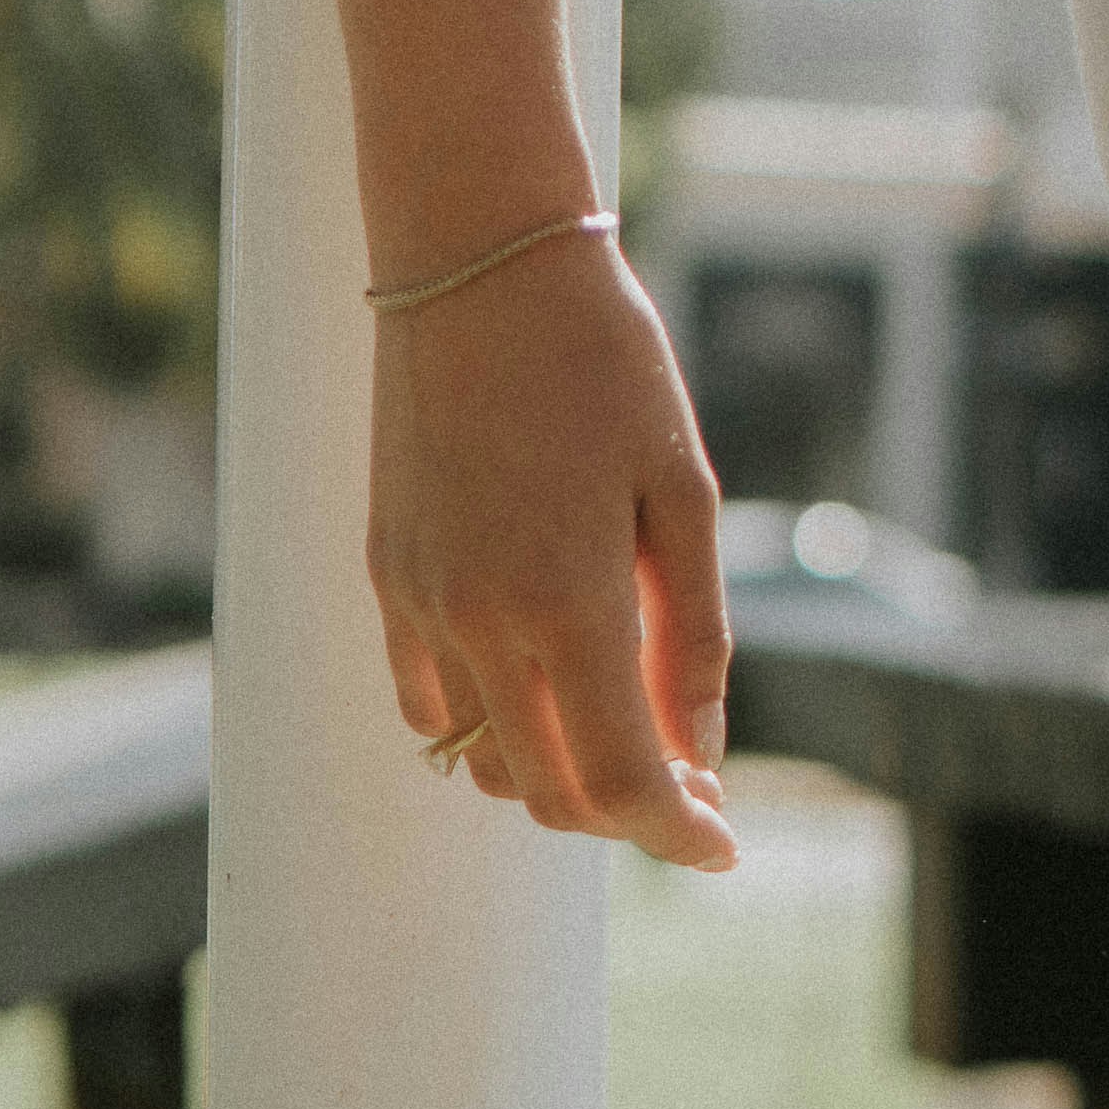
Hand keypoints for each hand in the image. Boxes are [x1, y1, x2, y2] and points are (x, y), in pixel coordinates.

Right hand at [367, 227, 738, 868]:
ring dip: (555, 774)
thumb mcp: (681, 488)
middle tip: (688, 779)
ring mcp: (420, 604)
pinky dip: (482, 726)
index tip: (723, 845)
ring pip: (482, 762)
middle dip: (626, 810)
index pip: (624, 780)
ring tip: (619, 724)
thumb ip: (693, 631)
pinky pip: (425, 704)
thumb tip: (700, 750)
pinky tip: (537, 682)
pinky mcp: (384, 575)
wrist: (477, 262)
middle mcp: (481, 623)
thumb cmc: (603, 360)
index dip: (680, 831)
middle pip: (552, 792)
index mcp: (569, 603)